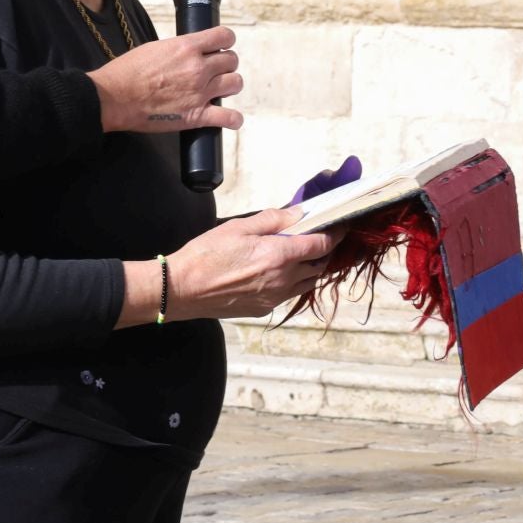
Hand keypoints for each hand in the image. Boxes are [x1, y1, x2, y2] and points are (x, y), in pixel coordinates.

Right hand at [86, 25, 242, 133]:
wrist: (114, 97)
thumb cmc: (127, 73)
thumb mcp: (154, 48)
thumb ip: (178, 49)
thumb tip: (188, 52)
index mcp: (187, 47)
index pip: (225, 36)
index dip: (225, 42)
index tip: (219, 47)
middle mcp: (198, 68)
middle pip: (232, 60)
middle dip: (225, 64)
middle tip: (214, 71)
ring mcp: (200, 92)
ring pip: (235, 83)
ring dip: (229, 86)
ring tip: (218, 90)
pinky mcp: (197, 116)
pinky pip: (230, 117)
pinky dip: (233, 119)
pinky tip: (229, 118)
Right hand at [118, 208, 344, 326]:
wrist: (182, 289)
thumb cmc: (206, 255)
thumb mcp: (239, 227)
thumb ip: (272, 220)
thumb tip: (297, 214)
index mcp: (279, 255)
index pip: (321, 245)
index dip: (334, 234)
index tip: (340, 227)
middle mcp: (283, 280)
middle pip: (319, 266)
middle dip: (324, 252)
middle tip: (319, 239)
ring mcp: (274, 297)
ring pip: (307, 284)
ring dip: (311, 269)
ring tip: (302, 256)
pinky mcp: (263, 308)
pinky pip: (288, 295)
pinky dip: (292, 283)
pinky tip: (278, 273)